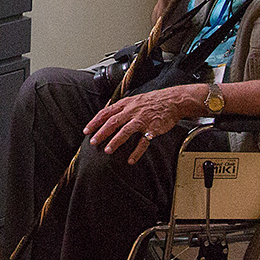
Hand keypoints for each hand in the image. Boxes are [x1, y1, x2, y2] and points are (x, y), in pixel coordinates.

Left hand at [84, 84, 202, 163]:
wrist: (172, 101)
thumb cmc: (153, 101)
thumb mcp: (134, 100)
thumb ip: (121, 107)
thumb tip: (107, 114)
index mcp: (126, 104)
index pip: (106, 112)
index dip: (95, 122)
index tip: (86, 131)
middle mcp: (132, 111)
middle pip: (113, 122)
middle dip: (101, 132)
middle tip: (93, 142)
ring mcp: (142, 120)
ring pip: (126, 131)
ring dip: (115, 141)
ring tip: (107, 151)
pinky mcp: (152, 128)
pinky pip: (143, 142)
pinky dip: (137, 152)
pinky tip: (130, 160)